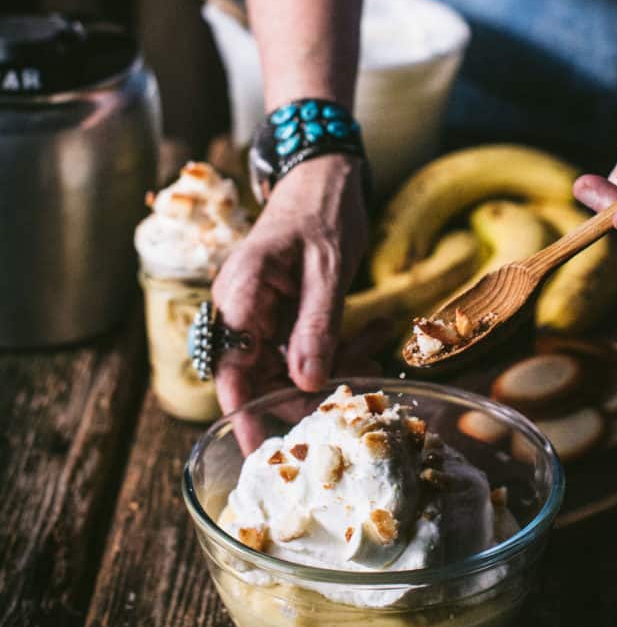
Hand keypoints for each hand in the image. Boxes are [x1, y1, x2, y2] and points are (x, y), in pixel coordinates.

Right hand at [211, 154, 369, 419]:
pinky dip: (337, 349)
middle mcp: (242, 308)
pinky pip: (304, 348)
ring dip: (333, 368)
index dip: (245, 413)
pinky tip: (373, 334)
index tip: (264, 451)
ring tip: (375, 348)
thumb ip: (316, 324)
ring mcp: (261, 312)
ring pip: (287, 367)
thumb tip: (307, 382)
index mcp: (241, 293)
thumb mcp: (328, 267)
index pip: (231, 368)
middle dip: (307, 391)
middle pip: (260, 376)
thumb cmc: (323, 209)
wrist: (324, 175)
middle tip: (356, 393)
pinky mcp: (282, 313)